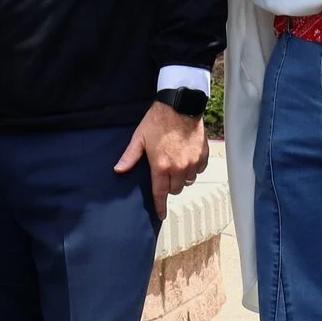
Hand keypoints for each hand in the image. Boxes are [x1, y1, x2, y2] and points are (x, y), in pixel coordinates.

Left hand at [114, 100, 207, 219]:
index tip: (160, 214)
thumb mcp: (139, 138)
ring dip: (182, 178)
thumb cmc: (158, 120)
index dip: (159, 206)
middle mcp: (178, 168)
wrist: (180, 106)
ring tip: (175, 166)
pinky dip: (193, 169)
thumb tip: (119, 170)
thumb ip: (130, 157)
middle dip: (169, 187)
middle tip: (164, 176)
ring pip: (188, 181)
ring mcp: (192, 162)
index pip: (160, 193)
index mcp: (161, 166)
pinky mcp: (202, 155)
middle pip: (175, 189)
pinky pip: (199, 170)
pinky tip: (187, 160)